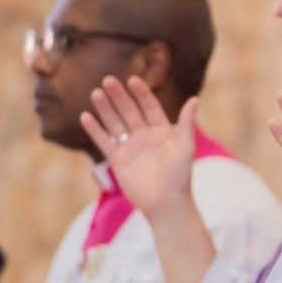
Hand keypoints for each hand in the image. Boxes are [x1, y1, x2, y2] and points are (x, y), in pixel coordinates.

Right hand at [80, 76, 197, 223]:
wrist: (166, 203)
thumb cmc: (180, 176)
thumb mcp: (185, 146)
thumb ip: (186, 122)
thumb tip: (195, 99)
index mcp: (162, 130)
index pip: (150, 106)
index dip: (141, 93)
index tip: (133, 79)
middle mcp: (145, 136)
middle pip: (130, 111)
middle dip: (119, 96)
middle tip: (108, 79)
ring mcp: (130, 147)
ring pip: (115, 123)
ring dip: (105, 108)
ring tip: (96, 92)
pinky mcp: (118, 159)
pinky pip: (104, 141)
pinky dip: (95, 129)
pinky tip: (86, 116)